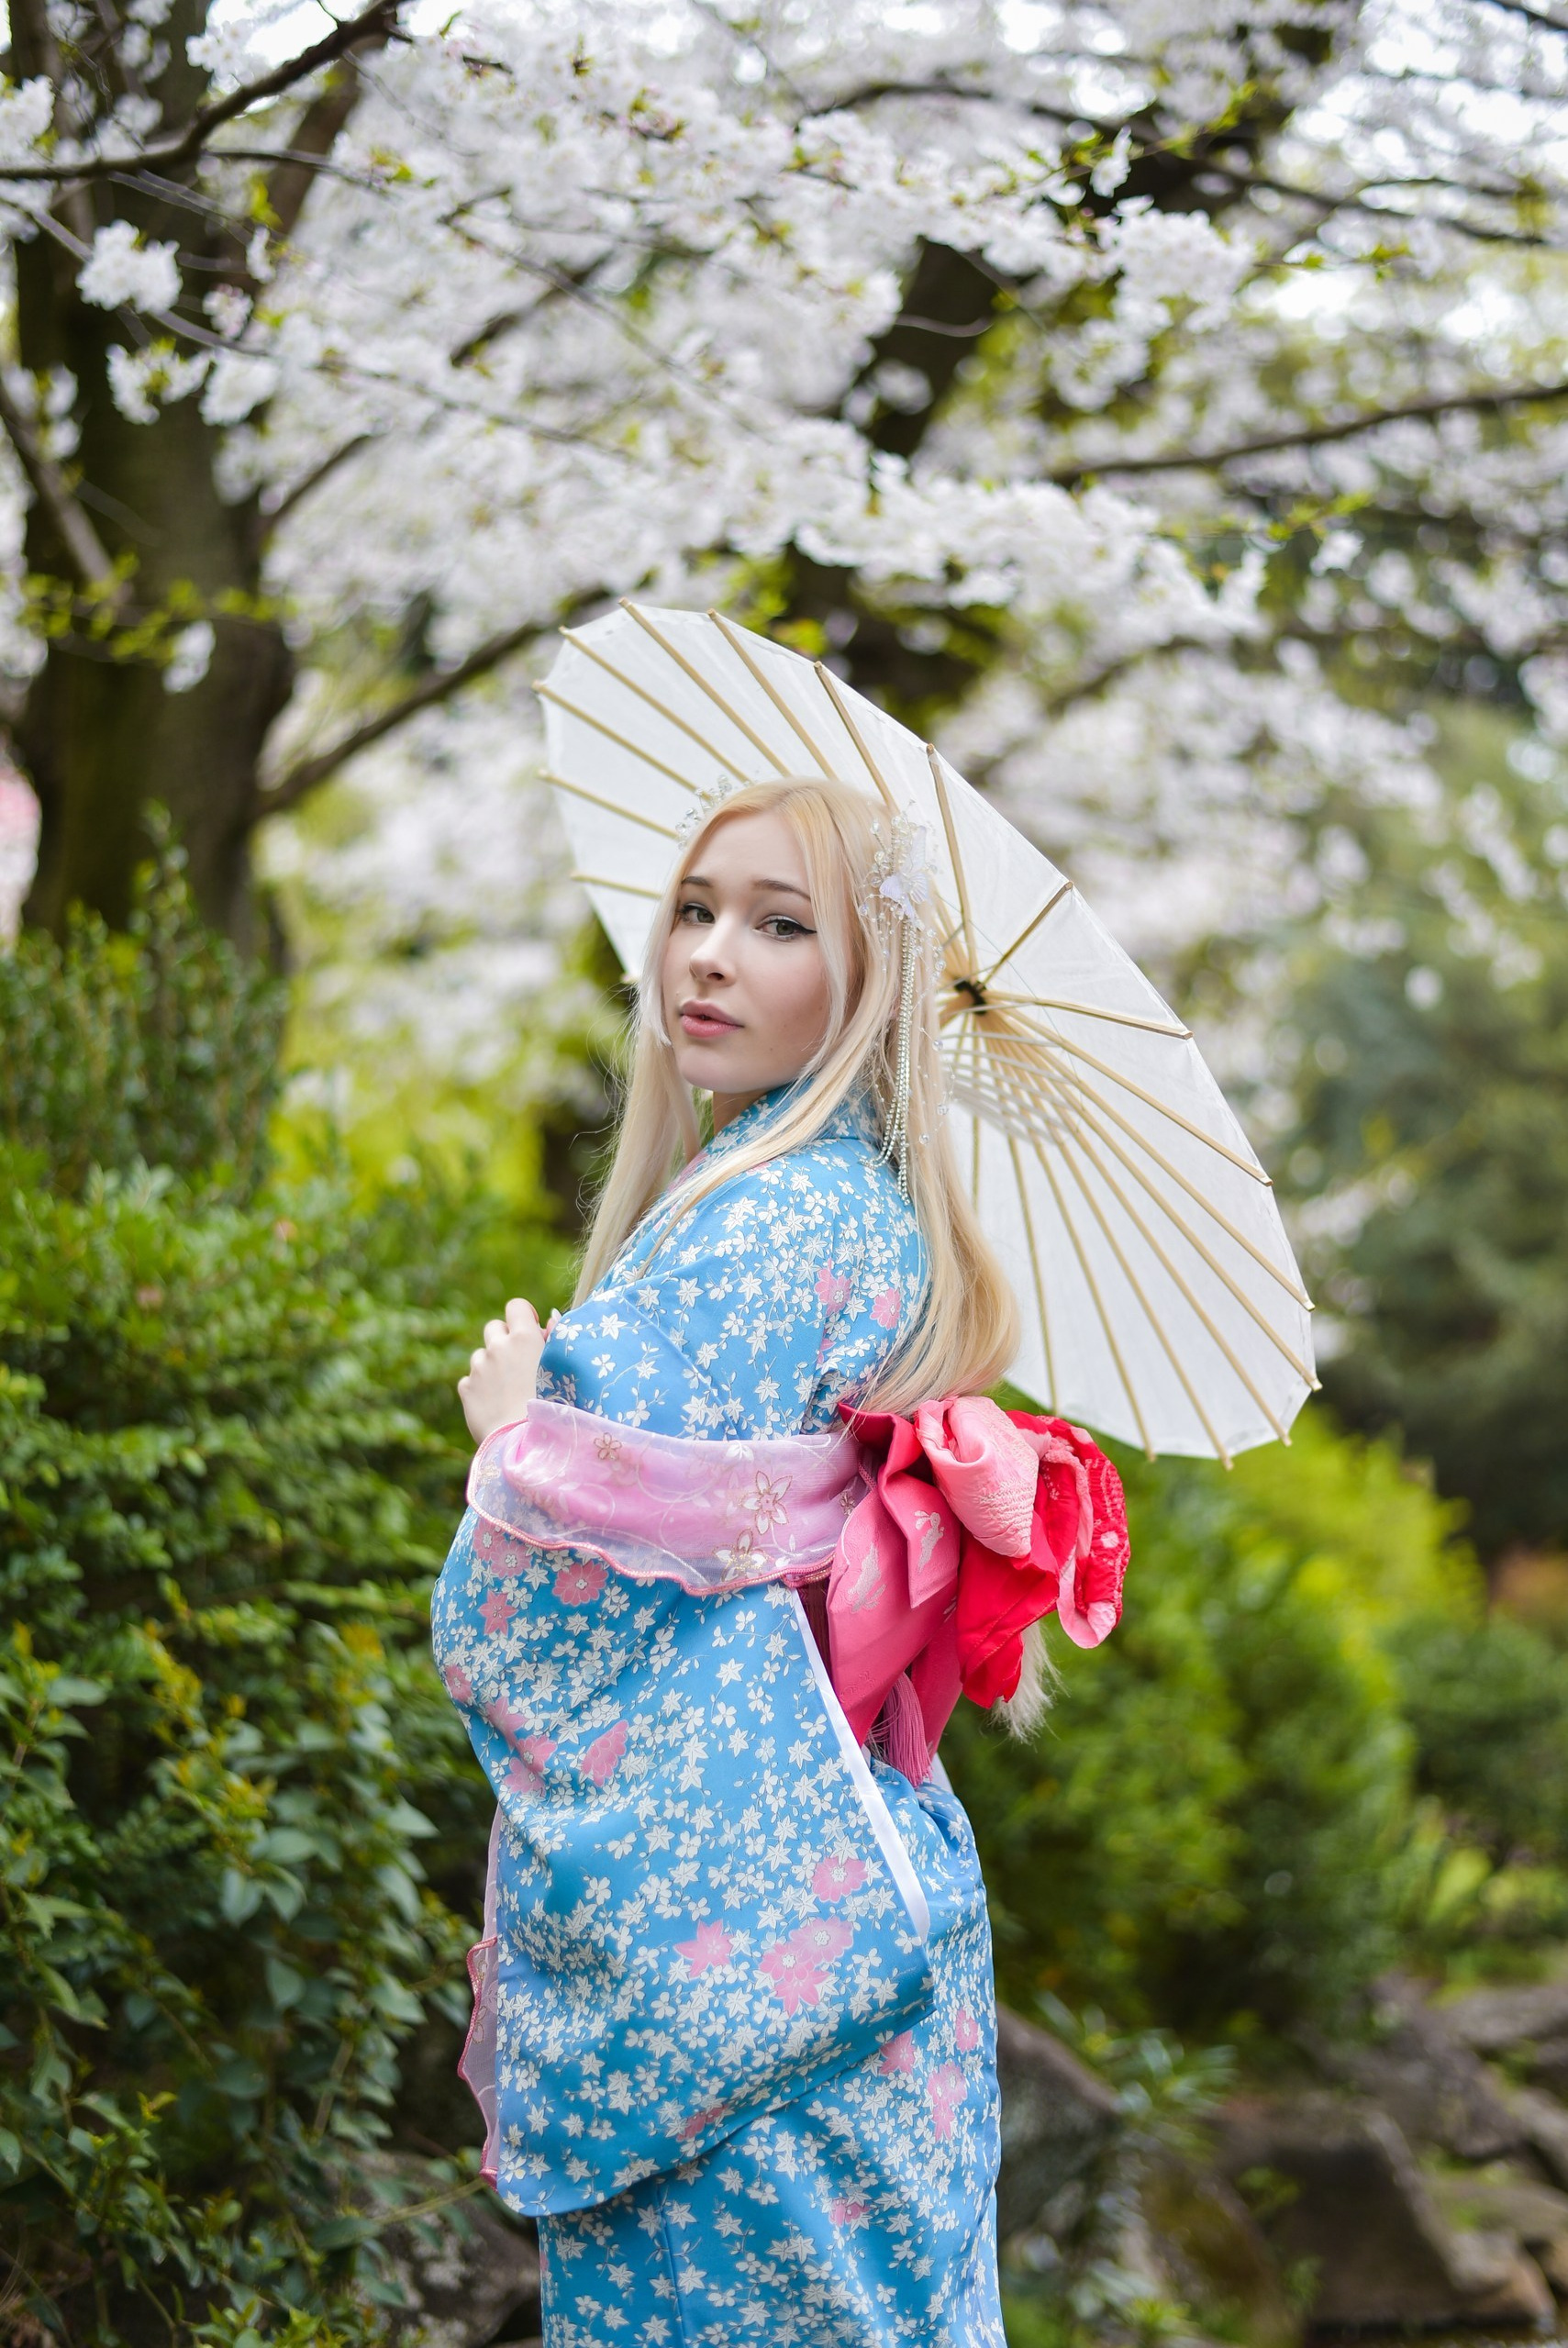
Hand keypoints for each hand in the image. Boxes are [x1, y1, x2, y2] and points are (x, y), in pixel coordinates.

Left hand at [458, 1298, 545, 1445]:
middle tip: (518, 1361)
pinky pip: (471, 1380)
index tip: (530, 1330)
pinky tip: (495, 1403)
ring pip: (481, 1355)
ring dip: (491, 1365)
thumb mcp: (563, 1367)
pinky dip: (480, 1387)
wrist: (526, 1442)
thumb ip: (556, 1338)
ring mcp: (479, 1367)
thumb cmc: (555, 1405)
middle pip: (494, 1327)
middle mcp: (498, 1347)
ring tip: (508, 1388)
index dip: (523, 1316)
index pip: (516, 1306)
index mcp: (524, 1338)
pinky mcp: (466, 1388)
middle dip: (504, 1339)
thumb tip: (551, 1318)